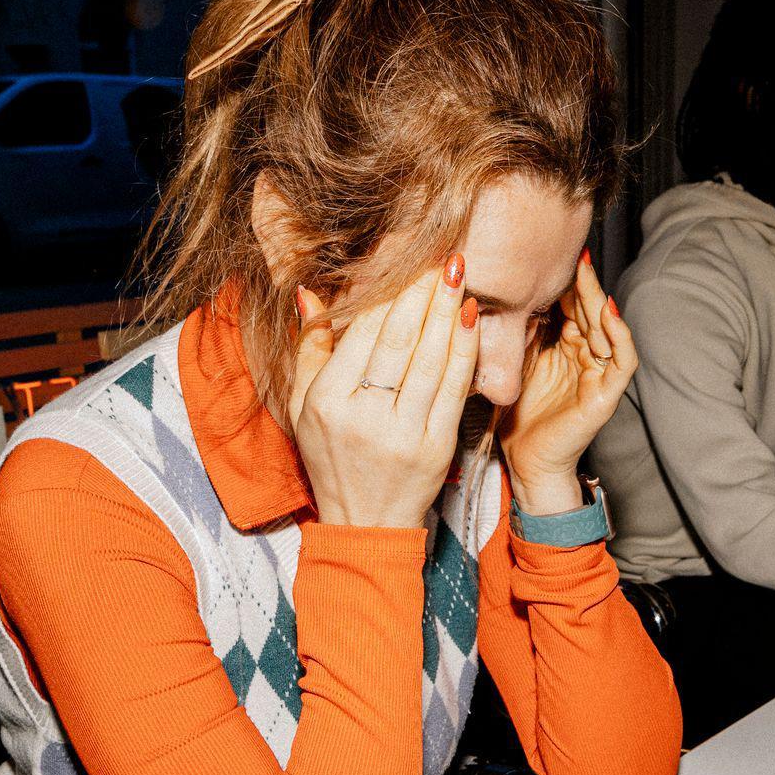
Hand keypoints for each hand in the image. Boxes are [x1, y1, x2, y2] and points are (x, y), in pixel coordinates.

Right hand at [289, 257, 479, 528]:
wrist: (366, 522)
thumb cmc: (332, 459)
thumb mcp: (303, 407)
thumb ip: (310, 348)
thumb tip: (310, 292)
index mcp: (327, 402)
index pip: (362, 334)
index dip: (386, 292)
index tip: (403, 258)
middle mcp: (364, 417)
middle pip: (399, 341)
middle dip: (421, 292)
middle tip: (438, 252)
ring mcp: (403, 433)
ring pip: (430, 360)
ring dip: (446, 311)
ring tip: (457, 273)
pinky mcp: (437, 447)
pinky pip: (454, 388)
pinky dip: (464, 349)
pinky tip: (470, 318)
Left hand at [499, 250, 637, 514]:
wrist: (525, 463)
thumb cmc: (517, 417)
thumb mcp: (512, 361)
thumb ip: (516, 331)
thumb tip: (500, 290)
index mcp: (565, 348)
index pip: (570, 306)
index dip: (563, 280)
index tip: (547, 252)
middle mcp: (587, 357)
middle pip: (590, 311)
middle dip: (581, 282)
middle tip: (570, 252)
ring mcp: (600, 376)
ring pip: (608, 328)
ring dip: (598, 299)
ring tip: (585, 273)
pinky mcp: (607, 396)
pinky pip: (622, 360)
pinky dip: (618, 335)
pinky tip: (605, 312)